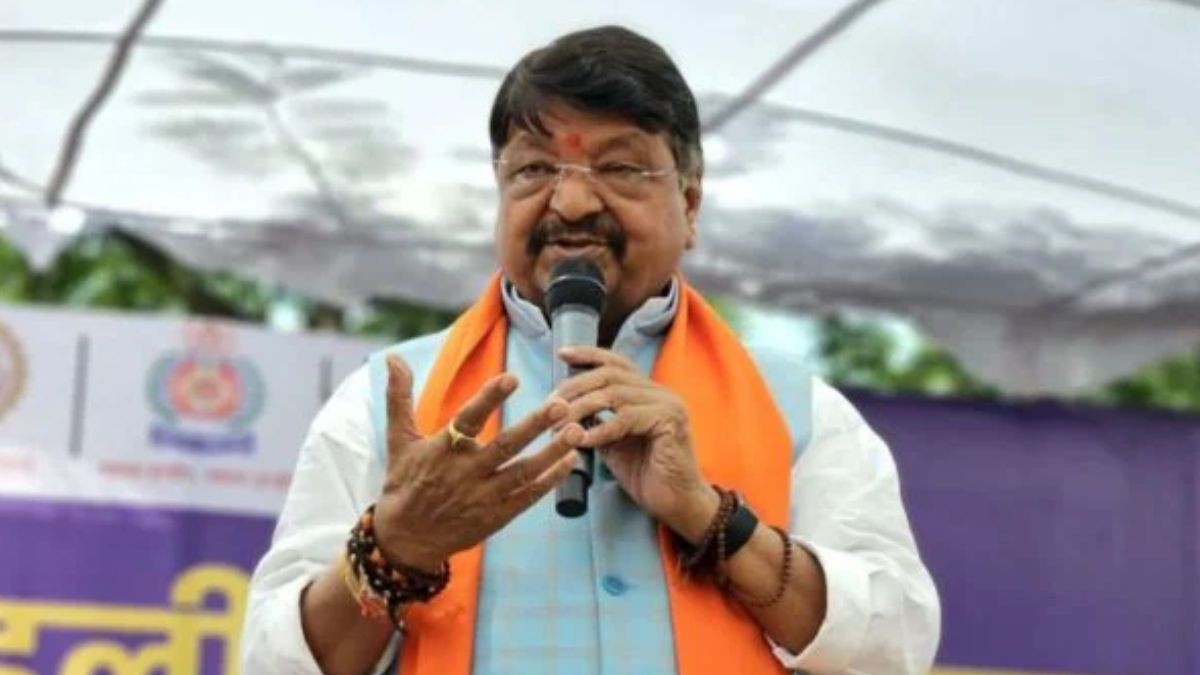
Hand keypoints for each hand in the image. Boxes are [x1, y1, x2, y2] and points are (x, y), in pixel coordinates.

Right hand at [373, 355, 583, 569]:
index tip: (513, 378)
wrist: (406, 540)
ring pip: (524, 472)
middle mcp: (465, 473)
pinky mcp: (497, 516)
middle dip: (535, 425)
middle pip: (505, 446)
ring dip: (552, 452)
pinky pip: (529, 495)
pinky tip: (571, 460)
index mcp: (442, 450)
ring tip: (577, 429)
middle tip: (561, 404)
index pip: (468, 419)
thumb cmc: (404, 483)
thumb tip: (392, 357)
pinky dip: (551, 479)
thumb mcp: (399, 440)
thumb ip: (400, 398)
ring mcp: (484, 496)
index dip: (489, 398)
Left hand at [554, 346, 718, 541]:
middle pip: (610, 375)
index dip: (589, 355)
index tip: (562, 354)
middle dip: (576, 387)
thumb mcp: (614, 443)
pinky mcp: (670, 422)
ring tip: (560, 425)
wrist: (677, 503)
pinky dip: (600, 429)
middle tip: (551, 404)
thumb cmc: (646, 475)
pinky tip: (582, 440)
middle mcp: (661, 392)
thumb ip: (597, 422)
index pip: (617, 363)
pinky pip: (626, 418)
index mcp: (649, 392)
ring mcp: (668, 405)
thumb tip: (566, 409)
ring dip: (581, 408)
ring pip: (615, 394)